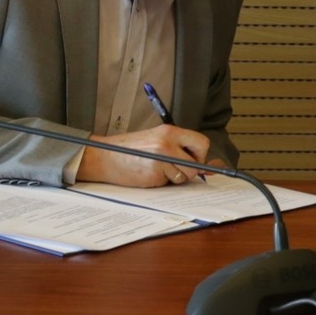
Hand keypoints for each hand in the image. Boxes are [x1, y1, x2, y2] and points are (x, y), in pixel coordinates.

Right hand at [76, 125, 213, 187]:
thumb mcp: (157, 140)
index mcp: (170, 131)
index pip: (202, 143)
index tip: (192, 158)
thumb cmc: (132, 150)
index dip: (200, 154)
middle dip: (190, 170)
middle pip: (196, 164)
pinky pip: (169, 183)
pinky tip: (148, 173)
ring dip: (174, 177)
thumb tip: (211, 165)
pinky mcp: (154, 174)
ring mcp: (161, 160)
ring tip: (156, 168)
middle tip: (176, 167)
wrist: (104, 156)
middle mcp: (167, 143)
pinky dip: (162, 181)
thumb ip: (180, 148)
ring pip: (184, 176)